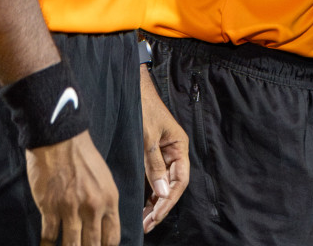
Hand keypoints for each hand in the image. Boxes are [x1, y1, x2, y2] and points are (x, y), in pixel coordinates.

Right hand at [26, 130, 120, 245]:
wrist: (61, 141)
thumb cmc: (84, 158)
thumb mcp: (105, 180)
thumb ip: (105, 204)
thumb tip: (103, 226)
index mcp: (110, 200)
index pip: (112, 238)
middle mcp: (93, 208)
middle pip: (92, 245)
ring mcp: (71, 209)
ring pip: (71, 245)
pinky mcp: (50, 208)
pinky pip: (49, 236)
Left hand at [139, 66, 188, 232]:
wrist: (131, 89)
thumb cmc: (143, 109)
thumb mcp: (148, 138)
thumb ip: (155, 166)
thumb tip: (163, 193)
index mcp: (179, 147)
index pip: (180, 182)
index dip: (168, 202)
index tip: (154, 218)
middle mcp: (173, 152)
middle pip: (172, 186)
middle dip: (160, 206)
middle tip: (146, 224)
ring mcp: (162, 153)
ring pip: (163, 184)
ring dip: (154, 202)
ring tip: (142, 220)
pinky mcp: (151, 153)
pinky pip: (153, 177)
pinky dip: (148, 191)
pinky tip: (140, 204)